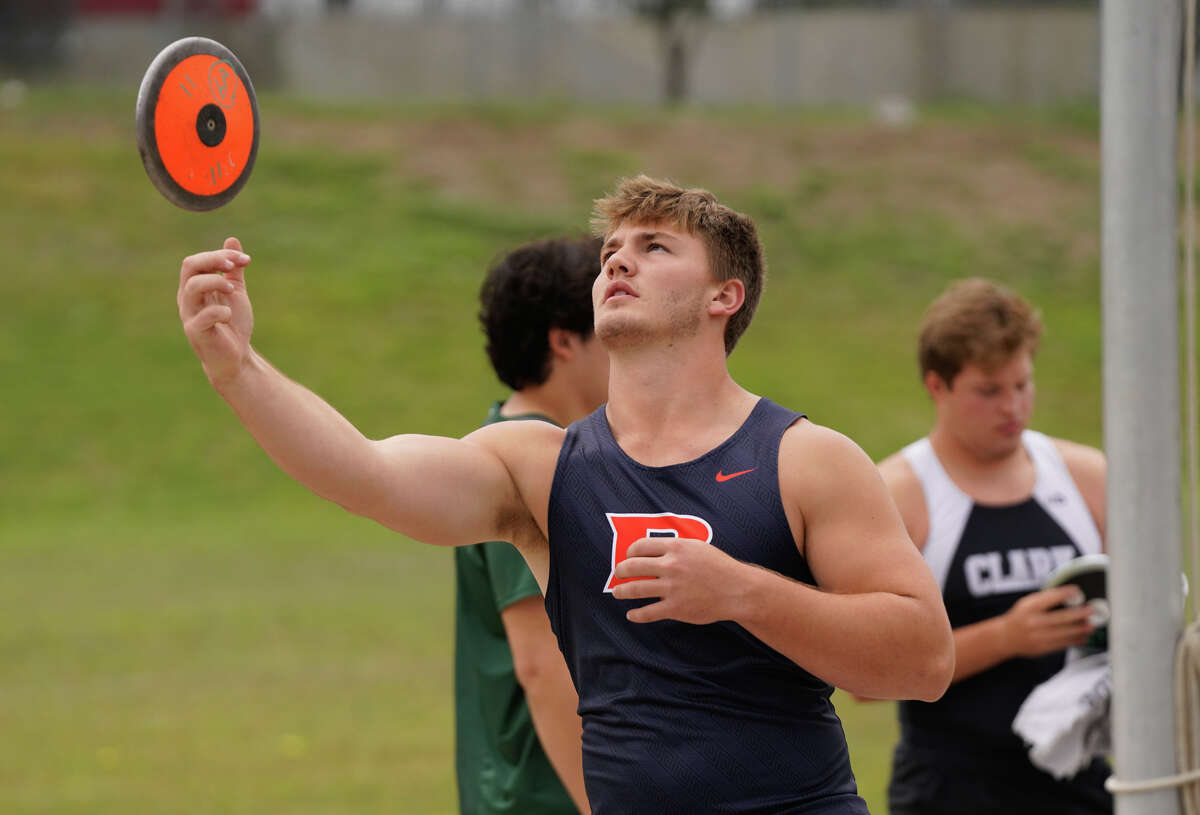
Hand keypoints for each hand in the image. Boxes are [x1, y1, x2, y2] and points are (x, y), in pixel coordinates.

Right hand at [177, 237, 253, 385]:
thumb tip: (232, 239)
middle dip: (214, 260)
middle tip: (234, 266)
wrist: (236, 356)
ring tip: (234, 290)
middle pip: (189, 266)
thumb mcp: (235, 291)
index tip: (245, 260)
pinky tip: (230, 315)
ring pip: (192, 287)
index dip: (220, 255)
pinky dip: (220, 311)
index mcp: (194, 286)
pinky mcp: (196, 333)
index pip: (197, 260)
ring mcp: (189, 315)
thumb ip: (233, 269)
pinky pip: (202, 317)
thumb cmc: (233, 324)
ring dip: (216, 282)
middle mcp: (187, 298)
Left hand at [610, 536, 749, 624]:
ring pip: (635, 589)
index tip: (628, 558)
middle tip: (618, 574)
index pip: (640, 546)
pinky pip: (648, 612)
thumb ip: (674, 547)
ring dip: (622, 592)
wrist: (737, 589)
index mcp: (675, 548)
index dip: (629, 552)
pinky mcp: (676, 608)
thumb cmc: (718, 566)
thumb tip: (651, 550)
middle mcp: (670, 566)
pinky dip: (636, 615)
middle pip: (632, 566)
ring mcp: (672, 588)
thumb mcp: (697, 547)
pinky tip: (631, 615)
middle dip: (620, 571)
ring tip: (618, 593)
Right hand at [1001, 585, 1094, 657]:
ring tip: (1090, 626)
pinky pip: (1062, 644)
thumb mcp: (1027, 603)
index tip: (1076, 591)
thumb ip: (1045, 599)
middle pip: (1060, 618)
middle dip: (1078, 614)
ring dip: (1080, 629)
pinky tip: (1082, 637)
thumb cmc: (1020, 618)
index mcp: (1029, 608)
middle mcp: (1033, 622)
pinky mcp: (1042, 648)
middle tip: (1090, 611)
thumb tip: (1068, 595)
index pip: (1048, 598)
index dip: (1064, 594)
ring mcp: (1037, 636)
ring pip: (1064, 633)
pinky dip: (1075, 640)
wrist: (1006, 637)